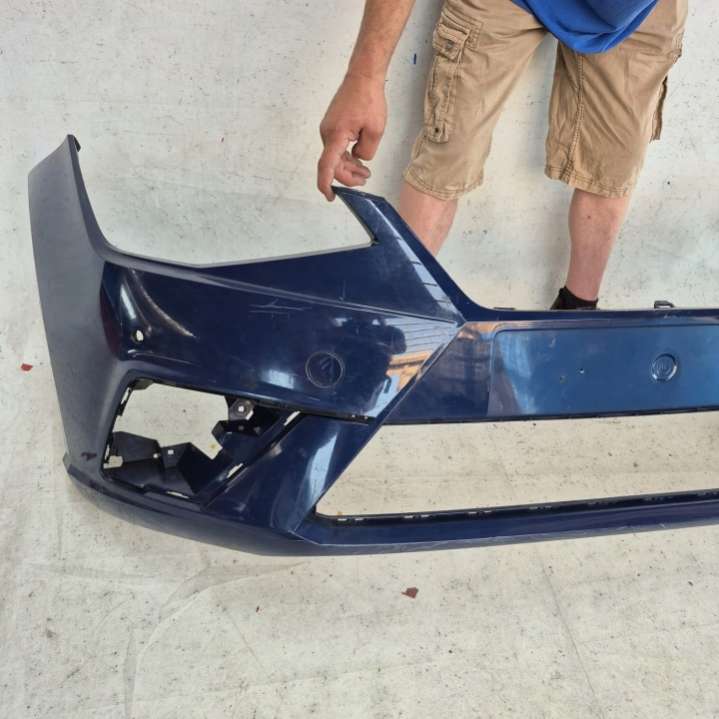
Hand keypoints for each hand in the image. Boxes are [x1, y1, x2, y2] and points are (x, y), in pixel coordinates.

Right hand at [317, 72, 386, 200]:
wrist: (362, 77)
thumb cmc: (369, 100)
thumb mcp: (375, 131)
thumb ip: (366, 152)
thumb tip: (357, 159)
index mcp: (336, 136)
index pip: (327, 166)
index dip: (326, 184)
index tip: (330, 196)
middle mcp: (327, 134)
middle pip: (333, 164)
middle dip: (348, 176)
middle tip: (366, 178)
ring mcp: (328, 129)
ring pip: (335, 157)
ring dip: (349, 166)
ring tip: (366, 171)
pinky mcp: (332, 126)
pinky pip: (336, 148)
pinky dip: (346, 156)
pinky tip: (358, 158)